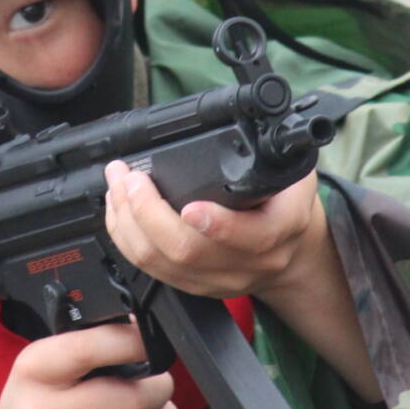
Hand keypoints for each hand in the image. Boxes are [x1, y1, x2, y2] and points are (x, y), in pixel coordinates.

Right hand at [0, 322, 180, 408]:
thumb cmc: (33, 408)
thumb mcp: (43, 367)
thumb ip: (86, 346)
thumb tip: (139, 330)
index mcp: (34, 372)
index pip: (90, 349)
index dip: (132, 342)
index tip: (148, 342)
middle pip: (131, 399)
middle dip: (160, 388)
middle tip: (160, 384)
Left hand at [102, 159, 328, 303]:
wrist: (290, 249)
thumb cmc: (286, 201)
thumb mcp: (293, 172)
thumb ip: (273, 154)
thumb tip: (248, 121)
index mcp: (281, 230)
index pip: (252, 237)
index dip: (218, 224)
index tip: (189, 207)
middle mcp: (250, 262)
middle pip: (189, 251)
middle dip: (148, 212)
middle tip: (130, 178)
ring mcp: (220, 280)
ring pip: (162, 263)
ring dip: (128, 223)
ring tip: (116, 185)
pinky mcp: (195, 286)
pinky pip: (151, 270)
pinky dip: (127, 239)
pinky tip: (119, 211)